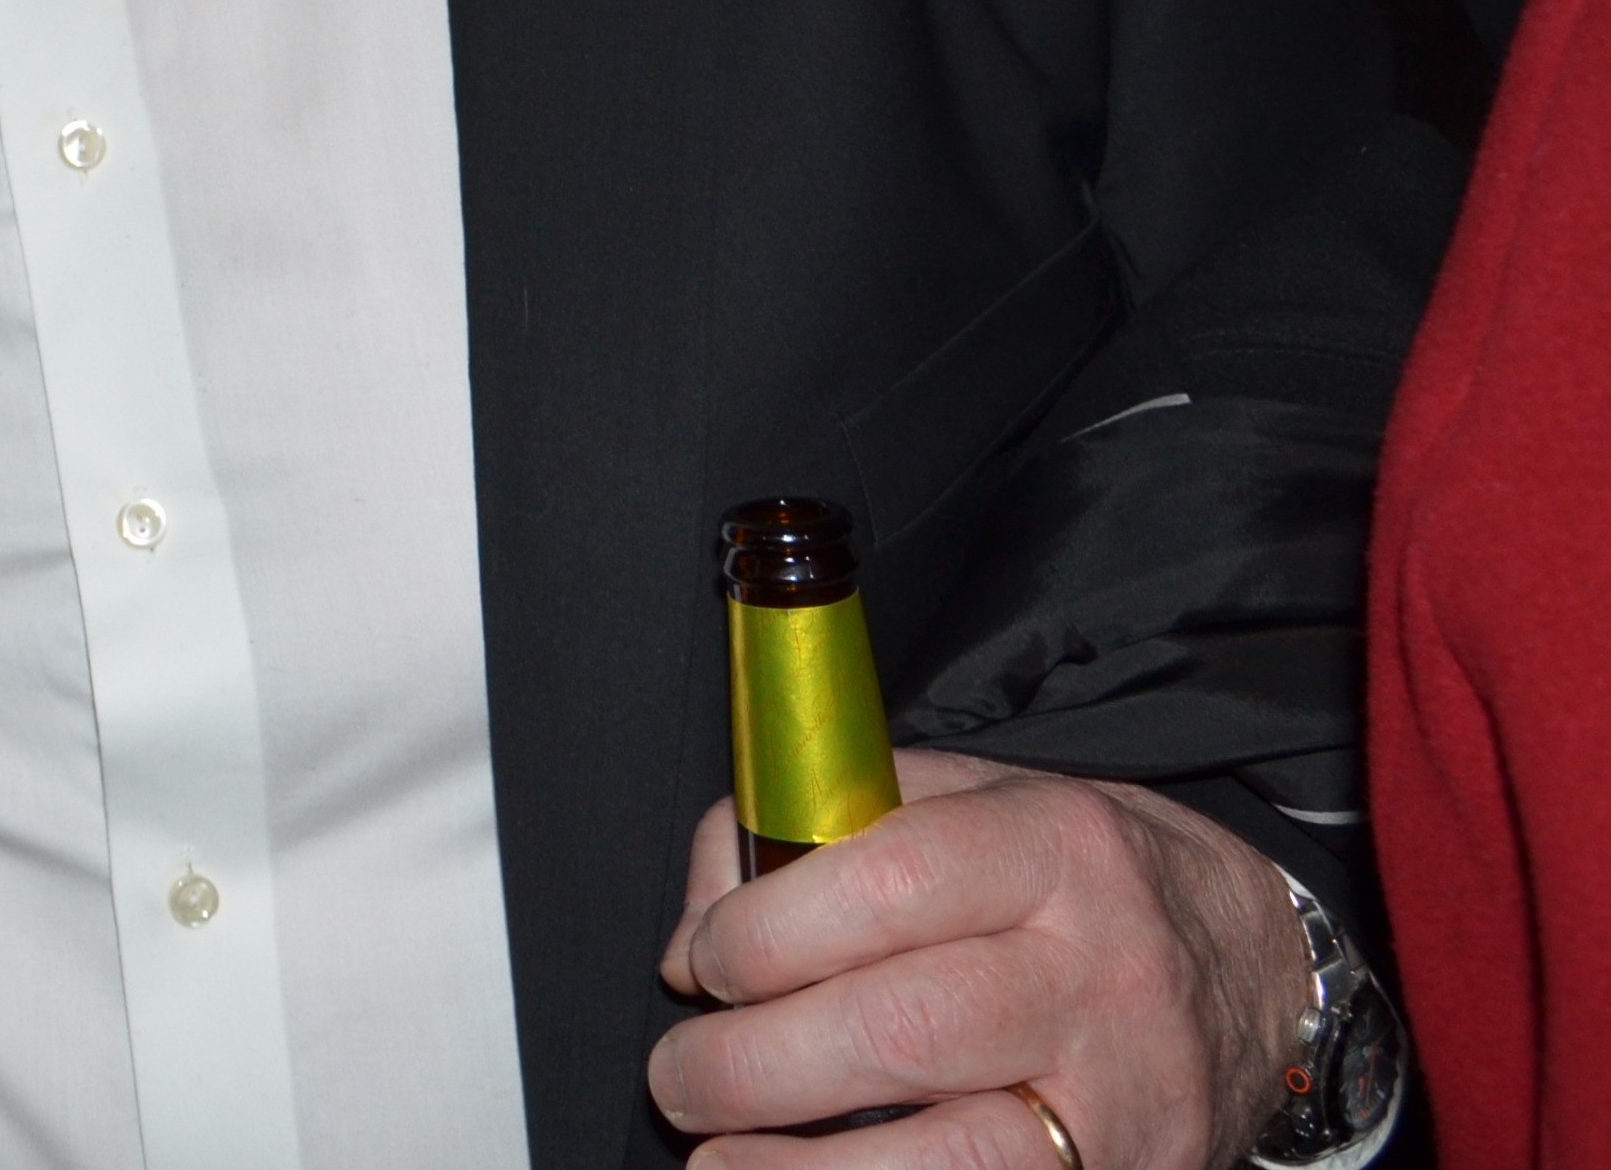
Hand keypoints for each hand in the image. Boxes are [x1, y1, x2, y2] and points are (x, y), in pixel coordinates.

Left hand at [650, 748, 1304, 1168]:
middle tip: (682, 1077)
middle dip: (757, 1065)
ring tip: (717, 1161)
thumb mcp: (967, 804)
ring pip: (955, 1156)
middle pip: (902, 1030)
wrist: (1257, 971)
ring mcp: (1123, 1095)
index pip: (883, 884)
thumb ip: (817, 833)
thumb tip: (694, 937)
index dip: (766, 933)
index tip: (701, 966)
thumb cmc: (1073, 881)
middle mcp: (1097, 973)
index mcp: (1052, 847)